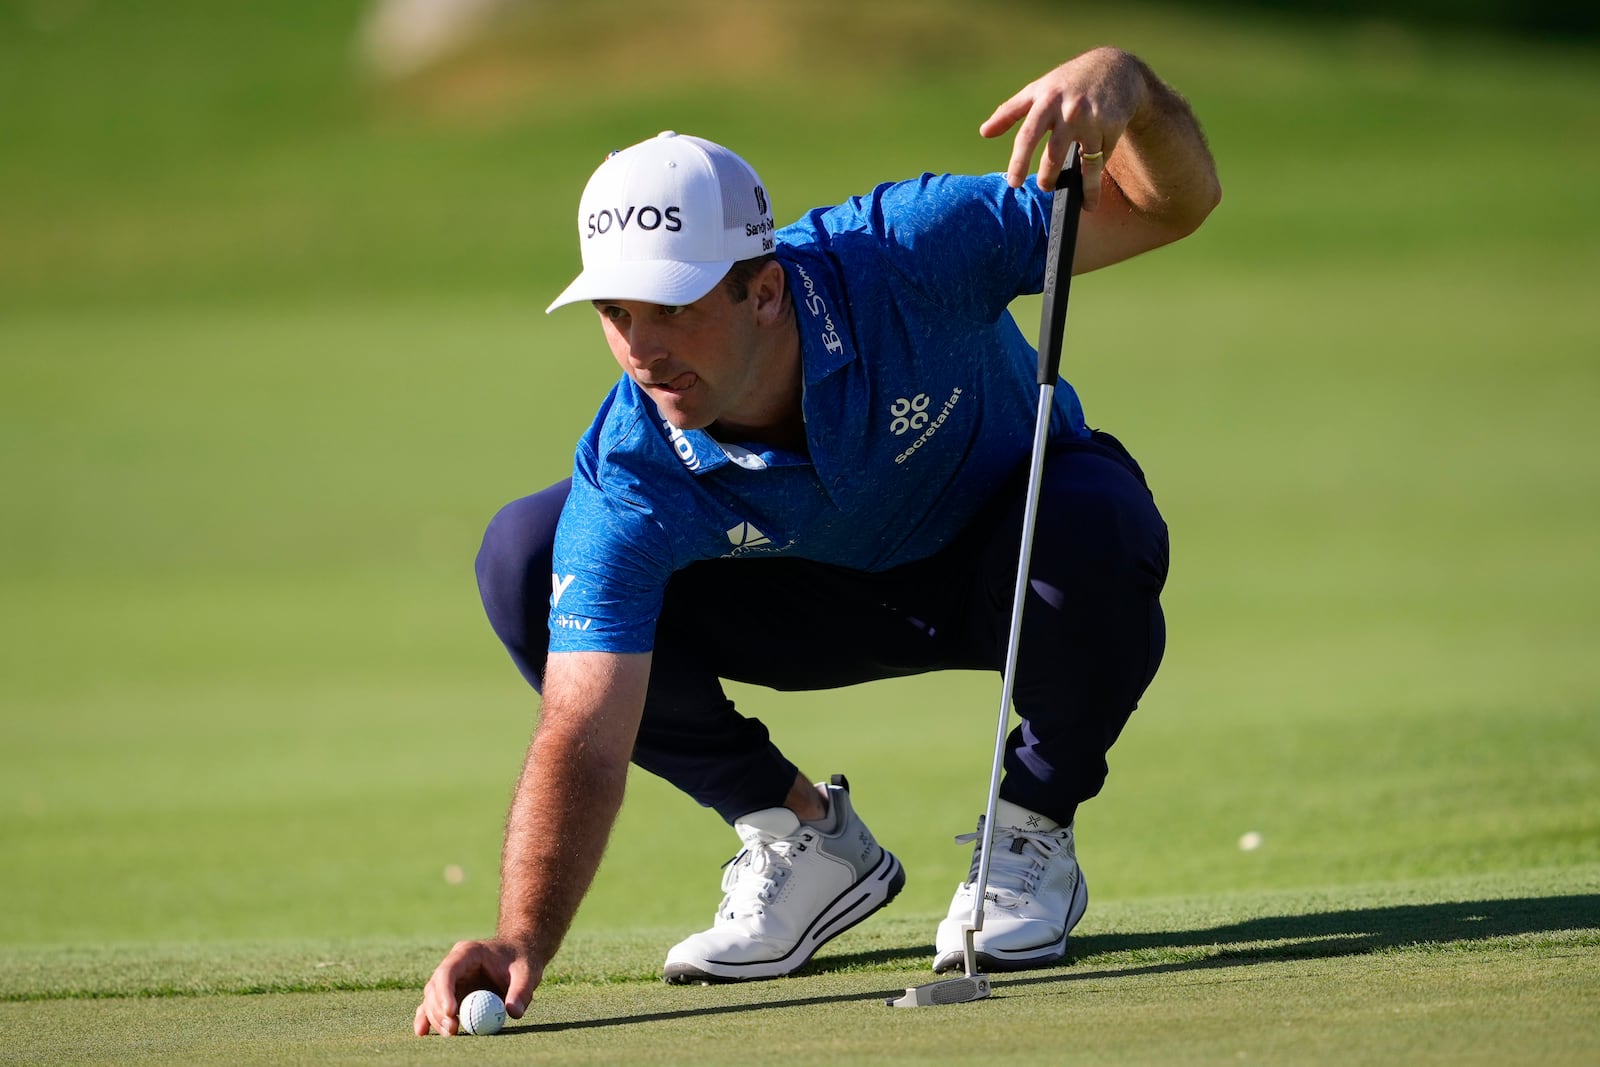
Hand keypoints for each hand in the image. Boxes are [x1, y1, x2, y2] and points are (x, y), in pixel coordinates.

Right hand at [413, 938, 538, 1036]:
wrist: (519, 955)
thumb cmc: (522, 961)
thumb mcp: (527, 972)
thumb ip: (521, 991)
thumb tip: (513, 1013)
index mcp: (468, 952)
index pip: (448, 970)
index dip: (445, 992)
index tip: (452, 1013)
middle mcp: (454, 964)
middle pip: (435, 986)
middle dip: (439, 1010)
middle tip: (452, 1030)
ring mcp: (450, 979)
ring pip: (432, 998)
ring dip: (436, 1017)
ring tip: (451, 1034)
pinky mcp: (452, 993)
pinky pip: (435, 1006)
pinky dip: (429, 1018)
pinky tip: (422, 1032)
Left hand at [980, 47, 1147, 209]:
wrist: (1113, 67)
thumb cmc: (1068, 82)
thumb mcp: (1038, 90)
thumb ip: (1010, 112)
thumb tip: (984, 132)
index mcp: (1046, 101)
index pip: (1028, 136)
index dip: (1019, 161)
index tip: (1014, 184)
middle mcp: (1069, 110)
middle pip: (1055, 155)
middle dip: (1049, 177)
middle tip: (1045, 188)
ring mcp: (1093, 119)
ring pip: (1087, 163)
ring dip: (1086, 187)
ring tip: (1083, 202)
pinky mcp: (1114, 125)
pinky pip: (1104, 155)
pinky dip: (1099, 165)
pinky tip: (1097, 171)